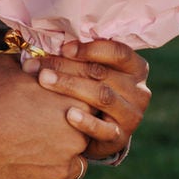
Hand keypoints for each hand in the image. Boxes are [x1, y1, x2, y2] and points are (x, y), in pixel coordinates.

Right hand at [0, 55, 89, 178]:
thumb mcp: (6, 66)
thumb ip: (30, 65)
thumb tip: (33, 61)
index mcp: (71, 103)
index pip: (90, 108)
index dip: (72, 107)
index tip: (54, 109)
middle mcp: (74, 137)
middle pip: (85, 139)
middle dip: (68, 135)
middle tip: (42, 131)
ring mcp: (59, 168)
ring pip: (74, 168)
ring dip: (59, 162)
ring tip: (35, 154)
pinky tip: (30, 176)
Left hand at [22, 41, 151, 161]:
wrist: (100, 134)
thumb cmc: (92, 92)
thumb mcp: (93, 73)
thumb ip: (81, 57)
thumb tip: (47, 40)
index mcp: (135, 68)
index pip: (118, 52)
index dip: (90, 49)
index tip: (63, 48)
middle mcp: (139, 90)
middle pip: (102, 73)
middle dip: (67, 67)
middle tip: (39, 66)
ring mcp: (132, 115)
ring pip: (102, 96)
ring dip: (70, 86)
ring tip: (44, 81)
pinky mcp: (121, 138)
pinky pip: (104, 128)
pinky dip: (86, 121)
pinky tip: (68, 114)